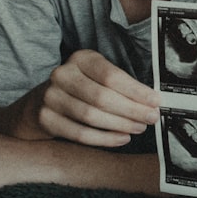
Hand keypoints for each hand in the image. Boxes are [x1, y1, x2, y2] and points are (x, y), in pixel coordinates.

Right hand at [29, 49, 159, 146]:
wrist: (40, 104)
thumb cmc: (82, 89)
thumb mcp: (98, 77)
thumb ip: (121, 85)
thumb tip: (153, 101)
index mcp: (81, 58)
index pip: (112, 75)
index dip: (136, 91)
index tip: (156, 101)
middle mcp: (62, 74)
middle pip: (102, 96)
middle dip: (132, 110)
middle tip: (151, 118)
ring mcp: (51, 96)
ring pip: (91, 116)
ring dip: (120, 125)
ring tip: (139, 129)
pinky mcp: (45, 118)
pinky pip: (79, 133)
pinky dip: (105, 139)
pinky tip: (122, 138)